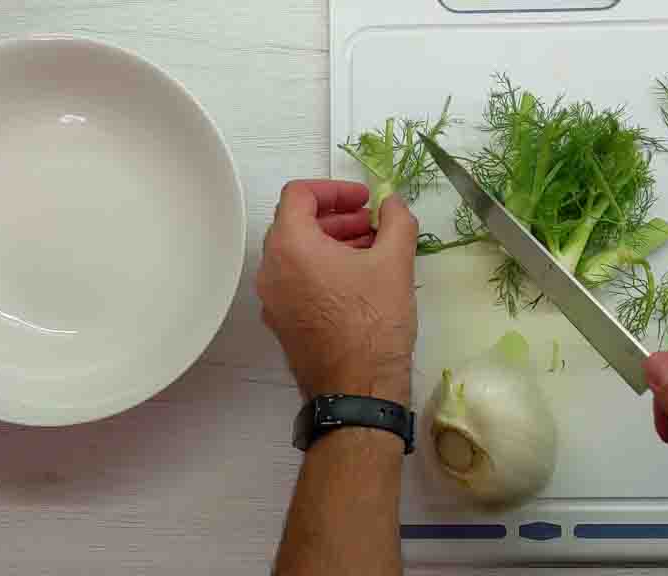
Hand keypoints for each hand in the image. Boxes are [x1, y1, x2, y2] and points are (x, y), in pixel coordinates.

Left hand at [257, 180, 418, 406]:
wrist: (356, 390)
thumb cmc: (373, 323)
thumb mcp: (395, 262)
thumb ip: (396, 221)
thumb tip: (394, 204)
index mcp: (290, 246)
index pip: (299, 194)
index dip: (335, 189)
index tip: (365, 199)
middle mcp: (271, 269)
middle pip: (296, 223)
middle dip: (337, 217)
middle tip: (372, 224)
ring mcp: (272, 299)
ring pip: (297, 254)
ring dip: (332, 244)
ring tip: (372, 251)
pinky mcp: (281, 322)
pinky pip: (296, 281)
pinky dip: (322, 270)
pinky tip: (357, 281)